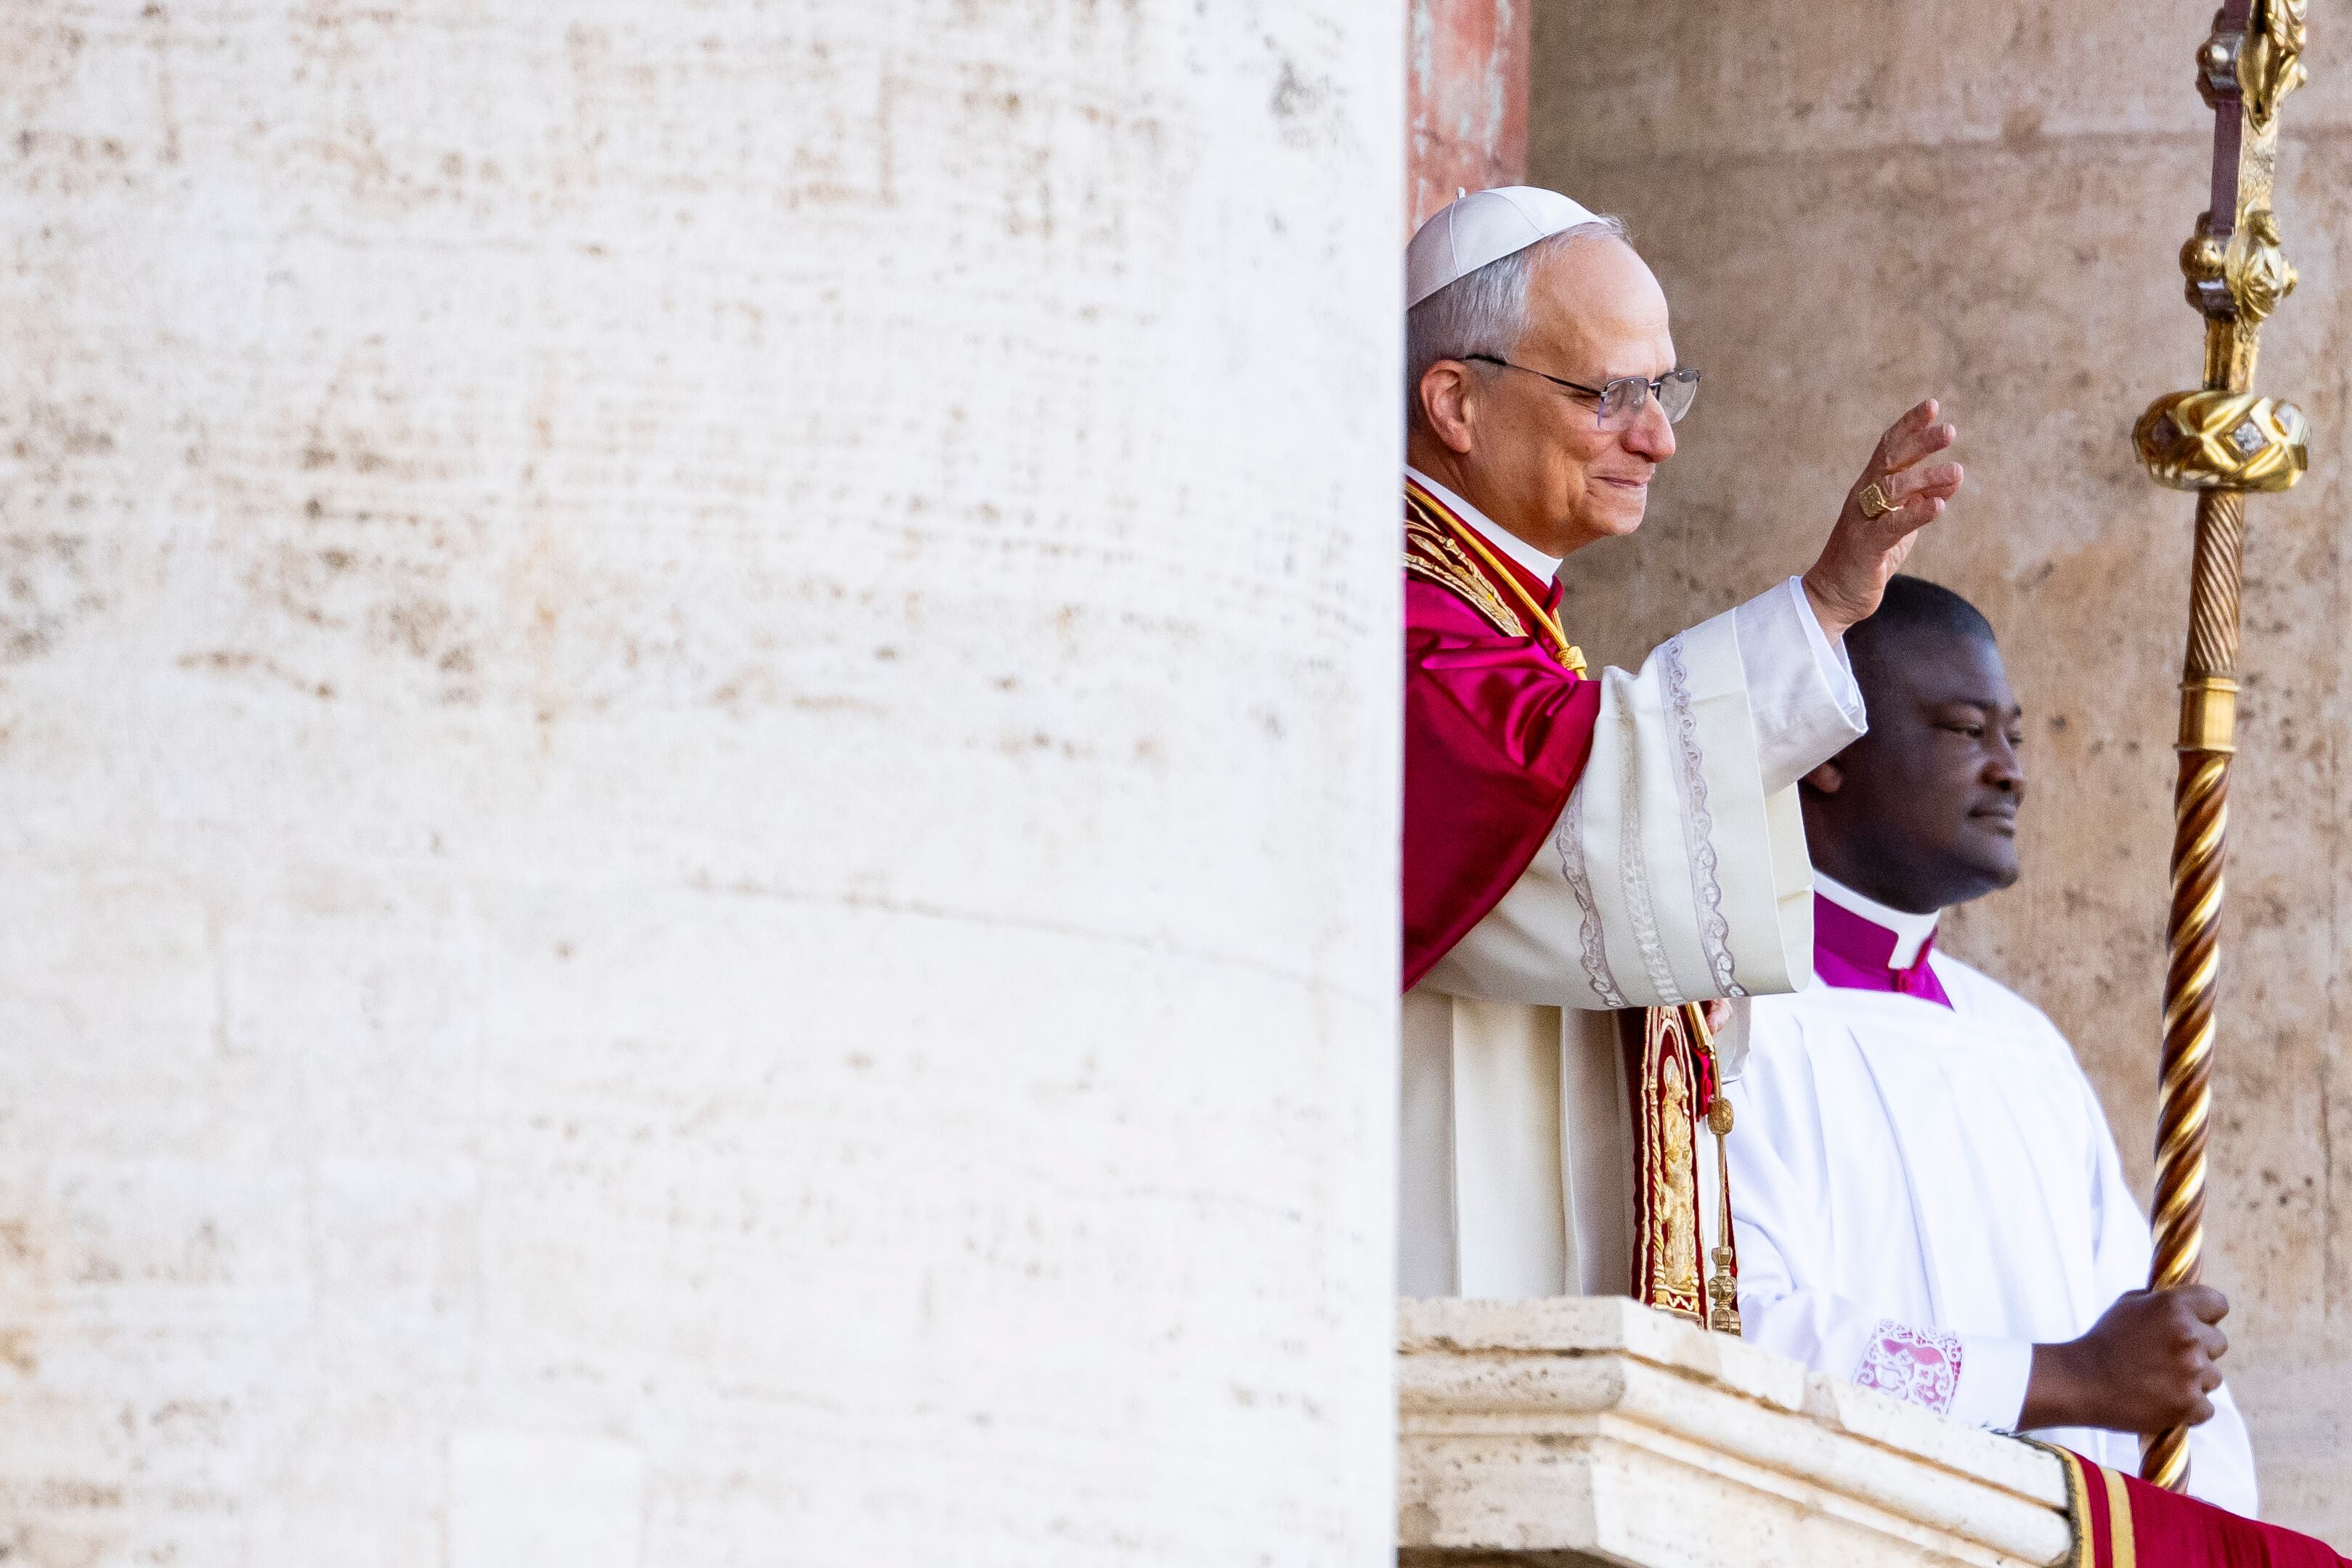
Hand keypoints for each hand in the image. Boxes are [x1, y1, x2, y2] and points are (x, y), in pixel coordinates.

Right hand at [1801, 399, 1964, 641]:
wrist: (1833, 595)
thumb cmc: (1868, 557)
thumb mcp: (1901, 524)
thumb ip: (1922, 499)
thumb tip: (1953, 475)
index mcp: (1869, 488)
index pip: (1888, 448)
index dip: (1909, 425)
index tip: (1933, 405)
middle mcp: (1862, 498)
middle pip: (1890, 460)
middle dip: (1919, 442)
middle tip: (1949, 431)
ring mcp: (1862, 521)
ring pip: (1893, 490)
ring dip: (1926, 478)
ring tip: (1956, 473)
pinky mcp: (1866, 548)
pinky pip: (1892, 526)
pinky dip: (1916, 514)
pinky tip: (1939, 506)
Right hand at [2021, 1285, 2228, 1434]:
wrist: (2080, 1382)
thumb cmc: (2104, 1341)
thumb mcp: (2128, 1305)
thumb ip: (2162, 1302)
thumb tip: (2189, 1304)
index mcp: (2174, 1307)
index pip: (2218, 1303)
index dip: (2207, 1314)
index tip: (2196, 1323)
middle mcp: (2188, 1336)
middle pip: (2219, 1343)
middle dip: (2200, 1349)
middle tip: (2168, 1356)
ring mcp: (2191, 1372)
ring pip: (2213, 1376)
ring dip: (2193, 1380)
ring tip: (2159, 1380)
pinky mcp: (2189, 1404)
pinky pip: (2206, 1407)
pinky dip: (2188, 1408)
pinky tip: (2162, 1400)